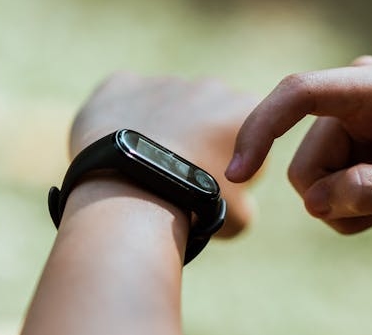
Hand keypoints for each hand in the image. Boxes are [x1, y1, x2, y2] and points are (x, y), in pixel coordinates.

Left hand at [71, 72, 258, 236]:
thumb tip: (235, 201)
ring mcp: (166, 81)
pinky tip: (121, 148)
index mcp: (246, 109)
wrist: (134, 194)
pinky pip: (125, 97)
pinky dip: (123, 118)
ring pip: (167, 105)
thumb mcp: (240, 216)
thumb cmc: (195, 206)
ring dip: (164, 127)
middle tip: (182, 175)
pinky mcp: (123, 83)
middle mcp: (211, 86)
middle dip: (200, 137)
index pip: (251, 134)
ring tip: (148, 167)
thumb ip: (246, 200)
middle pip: (209, 113)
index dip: (238, 161)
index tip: (219, 184)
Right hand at [226, 56, 371, 233]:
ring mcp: (350, 119)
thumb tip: (314, 201)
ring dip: (349, 207)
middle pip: (305, 162)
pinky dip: (353, 206)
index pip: (299, 94)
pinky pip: (326, 186)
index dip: (260, 129)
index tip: (238, 172)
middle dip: (336, 200)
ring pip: (312, 181)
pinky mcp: (350, 142)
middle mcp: (355, 94)